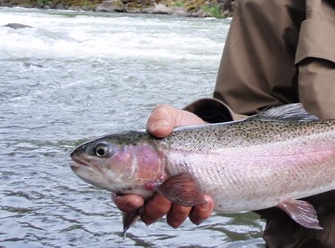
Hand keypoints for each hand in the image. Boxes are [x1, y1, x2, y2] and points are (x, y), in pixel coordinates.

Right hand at [113, 104, 214, 227]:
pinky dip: (200, 211)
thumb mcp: (169, 116)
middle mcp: (156, 193)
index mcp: (140, 176)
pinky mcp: (198, 204)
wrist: (211, 136)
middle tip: (165, 193)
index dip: (125, 203)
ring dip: (178, 210)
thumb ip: (160, 117)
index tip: (135, 199)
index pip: (123, 197)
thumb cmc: (182, 130)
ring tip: (189, 192)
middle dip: (155, 208)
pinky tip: (206, 198)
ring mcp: (177, 201)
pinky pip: (197, 217)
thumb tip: (158, 130)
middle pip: (147, 214)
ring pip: (171, 219)